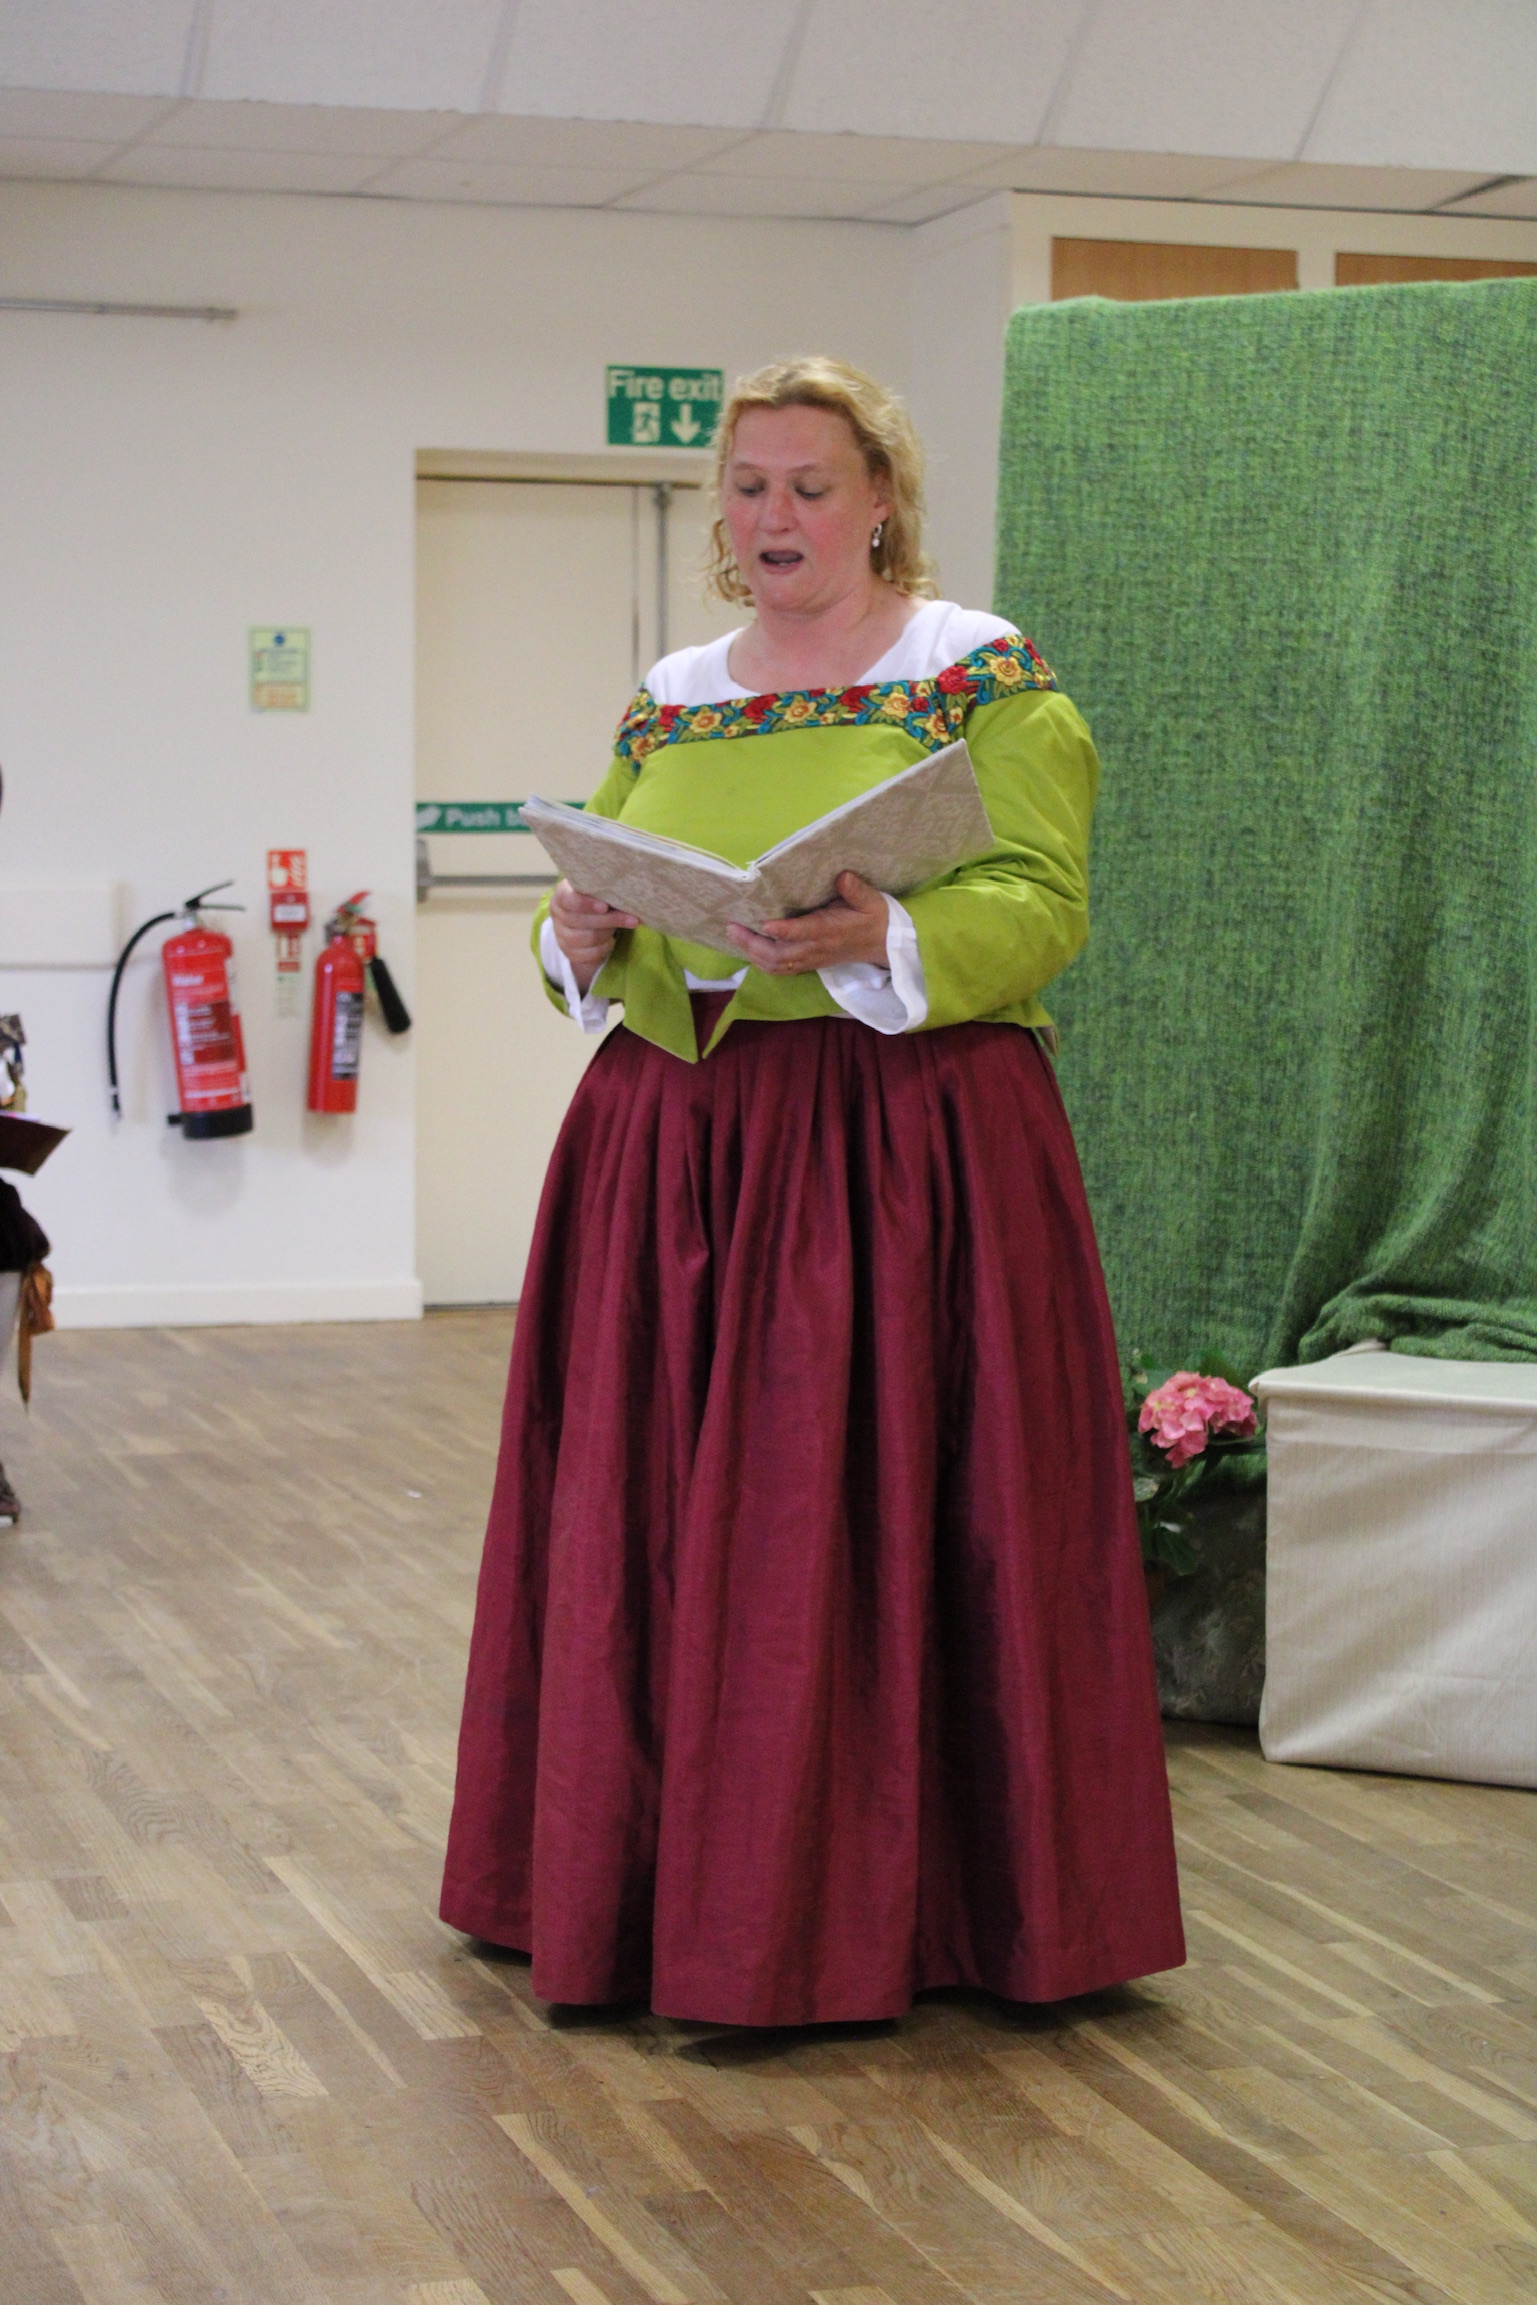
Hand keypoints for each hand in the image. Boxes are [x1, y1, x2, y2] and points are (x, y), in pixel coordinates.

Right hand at [550, 879, 637, 993]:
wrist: (586, 921)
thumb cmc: (596, 900)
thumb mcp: (597, 891)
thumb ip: (604, 890)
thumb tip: (626, 893)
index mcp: (562, 895)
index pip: (568, 899)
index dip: (586, 904)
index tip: (605, 907)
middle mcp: (558, 915)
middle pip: (582, 921)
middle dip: (610, 920)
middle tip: (632, 919)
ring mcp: (561, 935)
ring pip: (588, 938)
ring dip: (609, 933)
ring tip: (621, 927)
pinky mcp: (569, 952)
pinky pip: (590, 953)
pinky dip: (605, 947)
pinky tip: (612, 941)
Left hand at [726, 871, 889, 975]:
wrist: (884, 945)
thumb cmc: (875, 918)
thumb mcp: (871, 900)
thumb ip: (856, 890)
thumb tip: (842, 876)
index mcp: (830, 931)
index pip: (804, 933)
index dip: (783, 931)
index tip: (765, 924)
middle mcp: (816, 949)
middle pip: (779, 954)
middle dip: (753, 943)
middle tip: (732, 927)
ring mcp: (811, 959)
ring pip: (776, 964)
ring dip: (753, 953)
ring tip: (735, 935)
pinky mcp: (809, 963)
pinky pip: (781, 969)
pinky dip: (762, 962)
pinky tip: (749, 948)